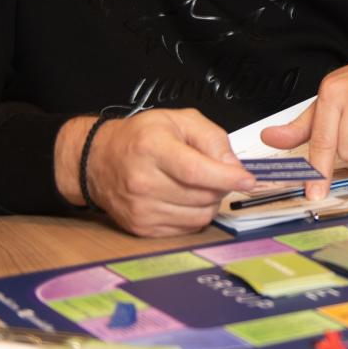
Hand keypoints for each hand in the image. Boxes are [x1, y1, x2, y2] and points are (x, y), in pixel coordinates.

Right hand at [59, 109, 255, 236]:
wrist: (100, 160)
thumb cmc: (143, 136)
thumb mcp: (180, 120)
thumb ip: (213, 138)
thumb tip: (234, 167)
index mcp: (152, 148)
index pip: (195, 171)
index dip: (226, 177)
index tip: (248, 179)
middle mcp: (142, 181)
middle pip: (201, 195)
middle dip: (221, 185)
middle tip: (217, 172)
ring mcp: (140, 209)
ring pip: (198, 215)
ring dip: (210, 202)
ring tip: (199, 184)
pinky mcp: (141, 228)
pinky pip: (186, 228)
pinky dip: (195, 214)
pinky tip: (185, 198)